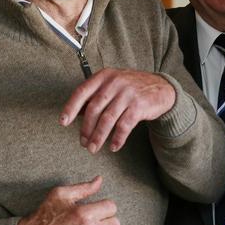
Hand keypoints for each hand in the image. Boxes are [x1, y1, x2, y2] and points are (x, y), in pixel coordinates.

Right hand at [16, 176, 119, 224]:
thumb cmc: (46, 216)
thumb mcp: (61, 195)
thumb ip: (84, 187)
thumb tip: (100, 179)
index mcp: (85, 213)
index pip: (112, 207)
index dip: (104, 206)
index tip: (96, 208)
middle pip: (115, 223)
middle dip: (106, 219)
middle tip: (94, 219)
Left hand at [60, 68, 175, 152]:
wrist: (161, 88)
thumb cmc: (131, 88)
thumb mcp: (112, 84)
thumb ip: (95, 95)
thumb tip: (74, 113)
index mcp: (104, 76)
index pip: (82, 91)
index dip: (70, 107)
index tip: (63, 122)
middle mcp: (115, 83)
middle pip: (94, 108)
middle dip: (86, 128)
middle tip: (83, 142)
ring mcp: (128, 93)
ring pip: (108, 119)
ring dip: (99, 136)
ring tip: (94, 148)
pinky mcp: (139, 105)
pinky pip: (124, 125)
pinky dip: (118, 138)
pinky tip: (114, 146)